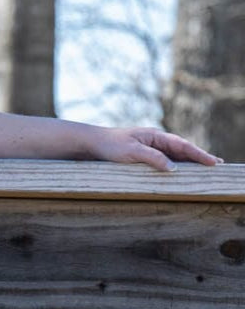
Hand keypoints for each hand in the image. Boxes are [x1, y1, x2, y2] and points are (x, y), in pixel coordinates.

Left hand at [87, 125, 222, 171]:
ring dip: (188, 162)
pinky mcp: (142, 155)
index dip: (199, 155)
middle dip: (199, 157)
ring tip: (204, 169)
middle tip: (217, 165)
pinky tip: (179, 172)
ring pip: (174, 155)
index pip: (182, 146)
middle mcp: (155, 140)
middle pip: (182, 150)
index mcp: (155, 136)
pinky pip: (163, 160)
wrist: (92, 143)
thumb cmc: (110, 146)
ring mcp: (149, 147)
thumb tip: (174, 168)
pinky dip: (174, 165)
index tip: (213, 162)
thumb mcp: (132, 152)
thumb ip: (153, 158)